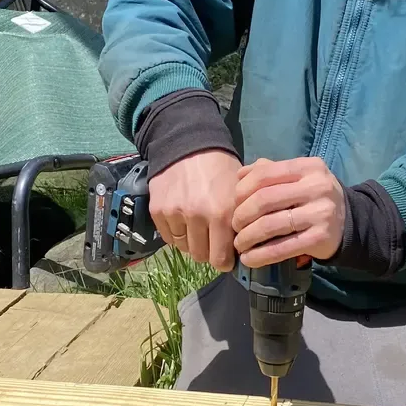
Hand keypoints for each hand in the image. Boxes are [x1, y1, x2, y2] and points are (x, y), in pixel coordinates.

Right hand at [148, 150, 239, 270]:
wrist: (188, 144)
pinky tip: (184, 221)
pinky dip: (177, 234)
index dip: (225, 261)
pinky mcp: (158, 211)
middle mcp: (198, 217)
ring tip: (199, 228)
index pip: (221, 259)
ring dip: (192, 243)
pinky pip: (169, 238)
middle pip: (201, 256)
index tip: (226, 256)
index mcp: (223, 213)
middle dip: (209, 252)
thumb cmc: (220, 167)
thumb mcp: (240, 189)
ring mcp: (175, 214)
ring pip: (184, 248)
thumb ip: (243, 218)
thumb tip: (247, 247)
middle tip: (213, 240)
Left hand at [232, 157, 345, 267]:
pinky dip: (260, 255)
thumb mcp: (299, 177)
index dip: (242, 190)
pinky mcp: (321, 238)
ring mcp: (320, 213)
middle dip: (241, 215)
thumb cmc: (314, 197)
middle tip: (235, 226)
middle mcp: (316, 186)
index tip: (233, 204)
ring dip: (247, 237)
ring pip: (270, 225)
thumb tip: (238, 176)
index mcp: (308, 167)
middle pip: (264, 200)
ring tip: (240, 244)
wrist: (348, 222)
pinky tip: (250, 259)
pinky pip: (282, 247)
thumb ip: (270, 171)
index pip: (265, 174)